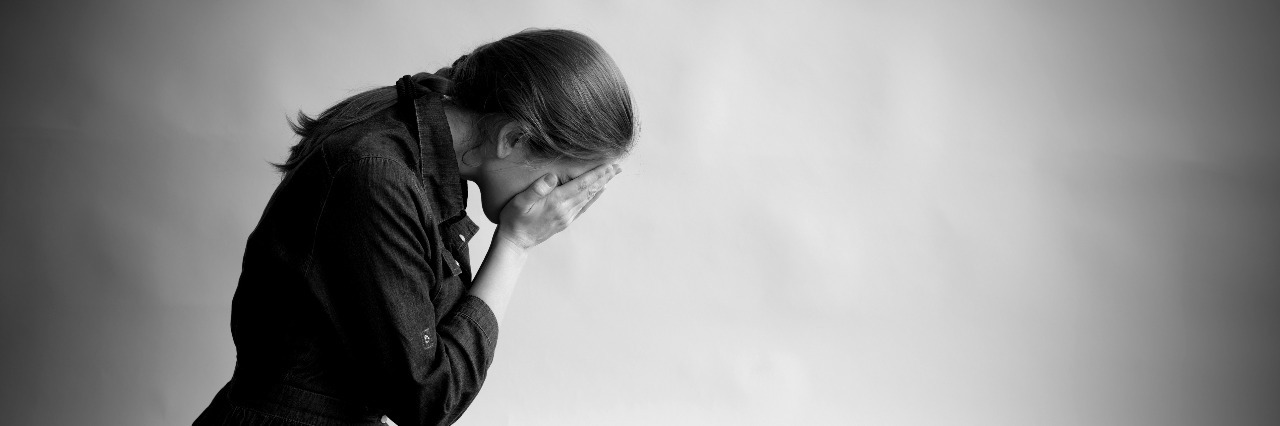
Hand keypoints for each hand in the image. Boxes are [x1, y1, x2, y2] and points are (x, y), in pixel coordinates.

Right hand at [496, 163, 619, 249]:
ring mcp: (567, 217)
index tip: (608, 164)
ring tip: (612, 175)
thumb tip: (552, 176)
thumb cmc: (514, 219)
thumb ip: (536, 189)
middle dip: (604, 177)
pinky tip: (599, 191)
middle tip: (618, 167)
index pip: (581, 184)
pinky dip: (594, 197)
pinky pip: (584, 207)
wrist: (515, 242)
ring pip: (589, 198)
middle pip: (589, 190)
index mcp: (556, 202)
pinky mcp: (565, 221)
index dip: (596, 173)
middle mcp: (565, 210)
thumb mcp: (520, 201)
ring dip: (601, 185)